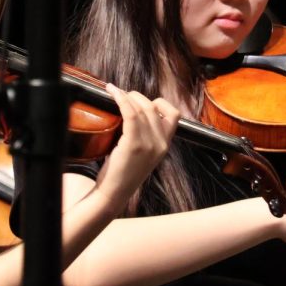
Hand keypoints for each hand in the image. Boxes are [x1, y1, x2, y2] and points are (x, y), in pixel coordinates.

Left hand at [92, 84, 179, 213]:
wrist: (114, 193)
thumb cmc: (123, 173)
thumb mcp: (143, 154)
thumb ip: (146, 136)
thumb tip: (136, 112)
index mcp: (165, 145)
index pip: (174, 115)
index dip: (160, 103)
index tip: (144, 102)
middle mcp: (161, 144)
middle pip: (154, 107)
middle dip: (137, 96)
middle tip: (123, 95)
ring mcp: (149, 144)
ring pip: (142, 108)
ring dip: (127, 96)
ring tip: (114, 92)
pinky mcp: (134, 144)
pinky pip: (130, 113)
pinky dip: (120, 99)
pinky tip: (112, 93)